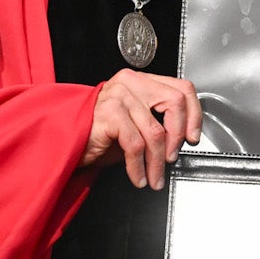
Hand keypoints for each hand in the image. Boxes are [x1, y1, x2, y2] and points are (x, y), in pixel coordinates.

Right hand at [78, 69, 202, 189]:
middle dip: (178, 138)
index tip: (193, 137)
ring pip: (155, 132)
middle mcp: (131, 84)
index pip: (181, 88)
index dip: (194, 115)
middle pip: (175, 104)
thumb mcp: (136, 123)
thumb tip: (184, 137)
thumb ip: (160, 121)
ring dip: (157, 163)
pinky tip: (138, 177)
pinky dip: (139, 167)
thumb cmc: (100, 134)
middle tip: (171, 158)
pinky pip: (135, 145)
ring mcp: (119, 97)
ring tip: (154, 177)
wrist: (66, 141)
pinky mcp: (108, 114)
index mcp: (142, 81)